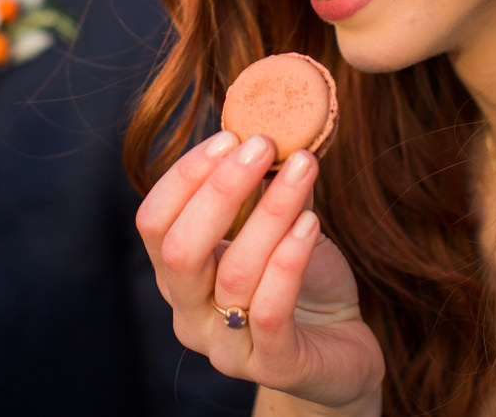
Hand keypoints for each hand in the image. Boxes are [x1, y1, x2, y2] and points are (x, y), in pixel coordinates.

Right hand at [136, 131, 384, 414]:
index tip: (231, 137)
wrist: (341, 345)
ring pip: (234, 273)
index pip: (154, 222)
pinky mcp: (273, 366)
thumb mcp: (275, 226)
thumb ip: (261, 188)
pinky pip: (271, 311)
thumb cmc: (300, 279)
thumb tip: (265, 128)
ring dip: (271, 211)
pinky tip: (312, 222)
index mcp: (178, 276)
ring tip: (305, 170)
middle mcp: (189, 314)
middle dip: (221, 189)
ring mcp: (226, 346)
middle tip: (262, 145)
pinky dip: (290, 259)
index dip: (186, 176)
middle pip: (178, 250)